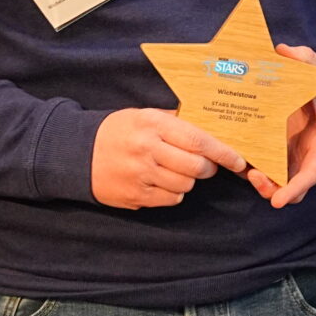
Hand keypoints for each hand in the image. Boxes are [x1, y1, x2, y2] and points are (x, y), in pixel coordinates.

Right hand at [91, 108, 243, 208]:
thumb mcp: (144, 116)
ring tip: (174, 170)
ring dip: (188, 180)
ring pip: (186, 185)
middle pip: (196, 167)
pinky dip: (173, 192)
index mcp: (153, 124)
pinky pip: (171, 199)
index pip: (198, 140)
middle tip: (204, 165)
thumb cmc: (117, 131)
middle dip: (207, 168)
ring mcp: (141, 175)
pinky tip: (161, 181)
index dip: (223, 152)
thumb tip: (211, 128)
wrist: (76, 153)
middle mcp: (147, 149)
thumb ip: (175, 122)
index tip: (238, 160)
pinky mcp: (135, 196)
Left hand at [250, 45, 315, 207]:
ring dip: (259, 182)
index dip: (296, 188)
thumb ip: (309, 60)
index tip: (279, 201)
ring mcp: (290, 154)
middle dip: (273, 188)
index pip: (312, 172)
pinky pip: (263, 163)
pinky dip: (250, 165)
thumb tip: (286, 50)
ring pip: (275, 179)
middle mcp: (306, 154)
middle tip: (254, 177)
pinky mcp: (275, 148)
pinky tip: (235, 155)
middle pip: (291, 185)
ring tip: (243, 170)